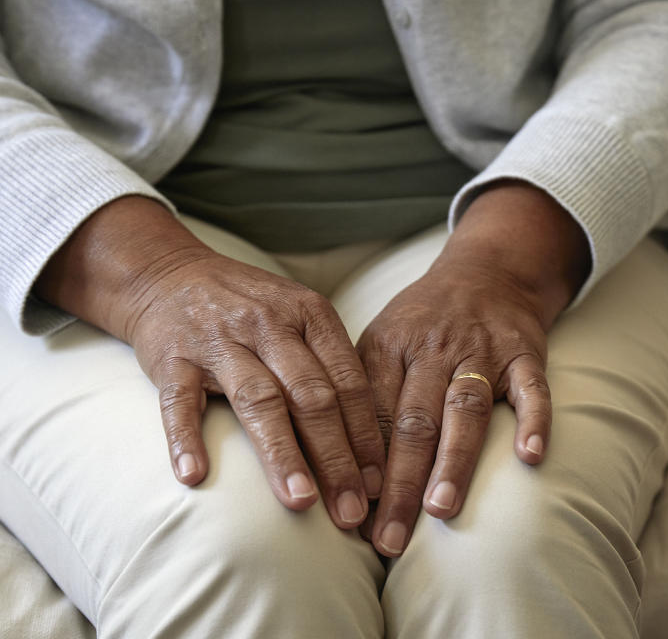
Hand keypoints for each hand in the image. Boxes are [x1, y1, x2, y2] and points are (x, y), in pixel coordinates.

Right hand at [36, 197, 384, 523]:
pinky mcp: (172, 357)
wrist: (170, 273)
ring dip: (282, 454)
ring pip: (258, 401)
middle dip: (337, 459)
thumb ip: (330, 367)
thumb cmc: (250, 308)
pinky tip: (195, 476)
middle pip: (313, 397)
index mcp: (310, 315)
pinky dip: (185, 438)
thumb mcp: (299, 317)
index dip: (367, 436)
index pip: (349, 383)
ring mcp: (219, 340)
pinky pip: (179, 402)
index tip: (380, 485)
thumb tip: (369, 444)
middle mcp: (270, 324)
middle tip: (352, 511)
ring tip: (301, 501)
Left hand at [357, 181, 589, 555]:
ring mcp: (481, 350)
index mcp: (388, 347)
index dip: (359, 468)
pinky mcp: (523, 353)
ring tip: (440, 509)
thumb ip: (364, 394)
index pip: (369, 415)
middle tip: (387, 538)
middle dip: (397, 484)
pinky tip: (530, 456)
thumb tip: (340, 471)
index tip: (351, 518)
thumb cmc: (424, 321)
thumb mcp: (381, 340)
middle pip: (412, 421)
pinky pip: (531, 388)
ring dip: (453, 460)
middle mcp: (432, 349)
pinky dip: (532, 420)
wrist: (485, 271)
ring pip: (464, 408)